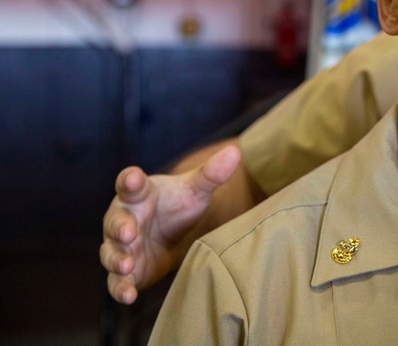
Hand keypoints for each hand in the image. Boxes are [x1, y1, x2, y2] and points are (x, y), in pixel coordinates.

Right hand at [99, 144, 241, 303]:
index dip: (130, 180)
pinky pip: (117, 281)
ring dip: (117, 259)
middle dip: (120, 227)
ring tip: (127, 265)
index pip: (130, 184)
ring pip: (111, 253)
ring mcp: (121, 246)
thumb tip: (235, 152)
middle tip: (129, 232)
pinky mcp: (127, 271)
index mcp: (138, 194)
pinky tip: (128, 295)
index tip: (133, 178)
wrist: (173, 232)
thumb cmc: (177, 204)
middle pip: (116, 221)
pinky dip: (120, 288)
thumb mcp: (195, 190)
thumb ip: (211, 174)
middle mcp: (123, 218)